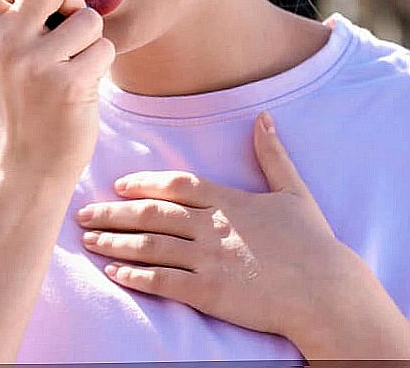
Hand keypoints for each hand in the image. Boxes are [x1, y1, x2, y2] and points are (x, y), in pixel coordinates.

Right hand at [0, 0, 114, 181]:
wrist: (29, 163)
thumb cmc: (29, 97)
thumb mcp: (9, 50)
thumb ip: (17, 8)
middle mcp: (1, 40)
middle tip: (66, 26)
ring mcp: (32, 63)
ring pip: (88, 16)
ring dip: (91, 37)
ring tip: (73, 65)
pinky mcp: (65, 83)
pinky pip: (103, 47)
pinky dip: (101, 62)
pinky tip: (82, 86)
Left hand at [74, 111, 353, 340]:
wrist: (325, 291)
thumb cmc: (312, 242)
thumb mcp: (293, 191)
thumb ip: (272, 154)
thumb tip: (264, 117)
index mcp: (229, 200)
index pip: (176, 184)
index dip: (144, 183)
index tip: (119, 185)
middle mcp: (213, 226)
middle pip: (152, 214)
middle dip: (113, 212)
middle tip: (84, 213)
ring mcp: (209, 259)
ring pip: (150, 246)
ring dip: (114, 242)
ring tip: (88, 240)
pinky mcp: (209, 292)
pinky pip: (163, 281)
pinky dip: (134, 275)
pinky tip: (114, 272)